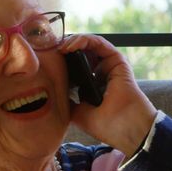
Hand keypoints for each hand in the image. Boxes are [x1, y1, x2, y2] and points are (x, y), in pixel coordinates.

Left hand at [60, 34, 156, 157]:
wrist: (126, 129)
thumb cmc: (106, 125)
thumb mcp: (77, 114)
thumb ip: (66, 101)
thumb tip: (50, 90)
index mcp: (91, 85)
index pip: (73, 67)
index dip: (59, 62)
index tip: (45, 61)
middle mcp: (100, 73)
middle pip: (79, 53)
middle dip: (64, 49)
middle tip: (49, 50)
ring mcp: (108, 66)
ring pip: (88, 46)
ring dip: (73, 42)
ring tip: (60, 47)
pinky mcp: (117, 61)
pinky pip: (99, 44)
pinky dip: (85, 41)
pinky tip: (72, 45)